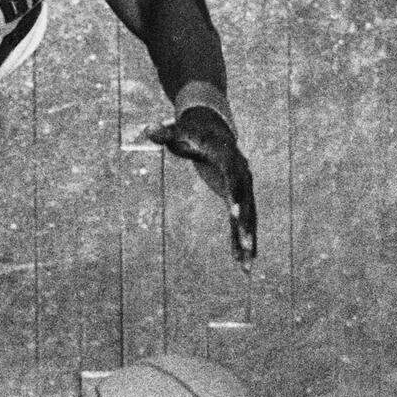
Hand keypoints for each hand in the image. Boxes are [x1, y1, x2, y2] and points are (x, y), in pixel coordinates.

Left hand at [147, 107, 256, 266]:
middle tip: (246, 248)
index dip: (234, 194)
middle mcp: (242, 174)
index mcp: (229, 158)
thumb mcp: (178, 131)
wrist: (212, 129)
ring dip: (247, 242)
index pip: (233, 177)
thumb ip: (165, 133)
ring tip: (247, 268)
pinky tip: (240, 263)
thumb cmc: (192, 130)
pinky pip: (240, 222)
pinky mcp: (237, 198)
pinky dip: (239, 240)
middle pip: (246, 203)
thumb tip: (148, 129)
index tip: (232, 213)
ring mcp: (242, 188)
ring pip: (248, 218)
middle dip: (245, 227)